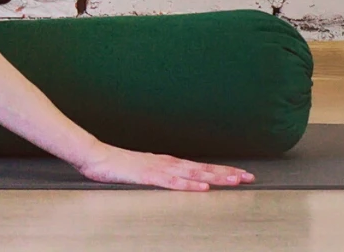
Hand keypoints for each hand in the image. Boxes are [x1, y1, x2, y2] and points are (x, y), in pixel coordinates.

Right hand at [75, 144, 254, 190]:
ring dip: (214, 177)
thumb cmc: (115, 165)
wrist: (94, 156)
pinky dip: (188, 184)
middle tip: (249, 177)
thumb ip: (159, 176)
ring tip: (233, 181)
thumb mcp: (143, 172)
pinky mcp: (147, 176)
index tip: (241, 174)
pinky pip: (171, 182)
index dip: (221, 171)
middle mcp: (167, 163)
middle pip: (202, 168)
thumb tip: (174, 183)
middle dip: (226, 173)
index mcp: (167, 163)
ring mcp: (158, 169)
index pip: (200, 167)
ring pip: (192, 174)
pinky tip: (201, 187)